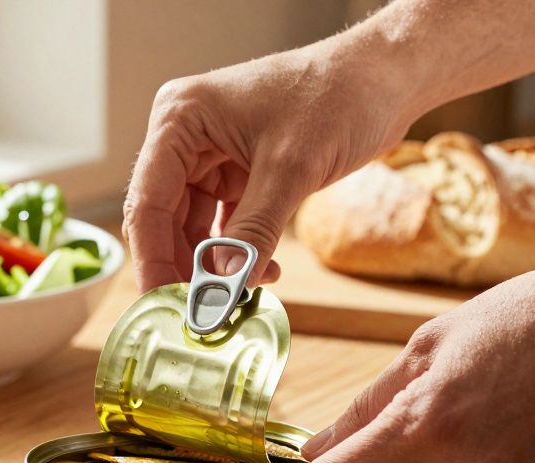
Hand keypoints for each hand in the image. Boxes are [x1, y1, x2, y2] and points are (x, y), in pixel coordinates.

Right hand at [122, 38, 417, 291]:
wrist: (387, 78)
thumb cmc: (339, 96)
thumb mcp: (291, 169)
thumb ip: (252, 233)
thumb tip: (220, 290)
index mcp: (181, 119)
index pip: (147, 201)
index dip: (152, 258)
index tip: (163, 305)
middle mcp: (186, 136)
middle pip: (164, 219)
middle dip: (186, 267)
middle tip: (203, 313)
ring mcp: (212, 155)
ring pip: (194, 227)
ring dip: (215, 266)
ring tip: (240, 296)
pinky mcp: (239, 172)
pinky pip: (225, 225)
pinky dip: (238, 253)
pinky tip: (262, 274)